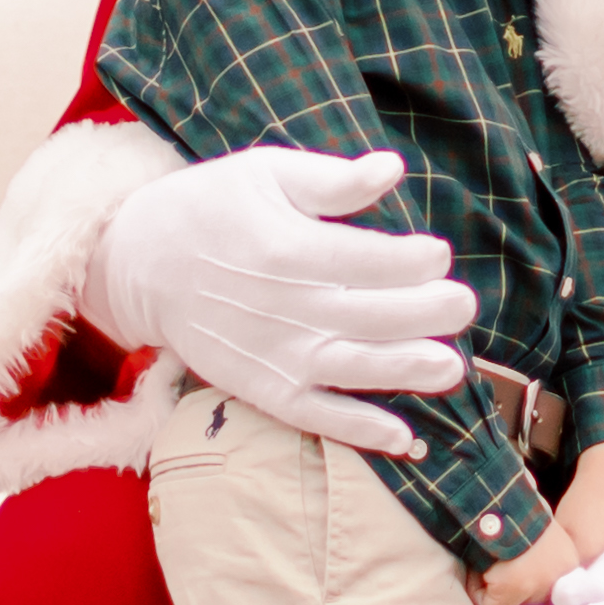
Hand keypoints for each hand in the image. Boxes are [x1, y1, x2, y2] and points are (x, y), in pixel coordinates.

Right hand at [89, 144, 470, 445]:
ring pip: (350, 368)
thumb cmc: (210, 207)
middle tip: (463, 305)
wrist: (139, 265)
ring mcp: (273, 354)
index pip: (364, 258)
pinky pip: (315, 415)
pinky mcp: (262, 387)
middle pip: (368, 315)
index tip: (438, 254)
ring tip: (451, 369)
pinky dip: (358, 430)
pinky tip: (403, 437)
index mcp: (285, 247)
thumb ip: (331, 179)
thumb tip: (392, 168)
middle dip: (424, 313)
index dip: (411, 259)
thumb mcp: (264, 173)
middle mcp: (283, 306)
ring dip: (404, 372)